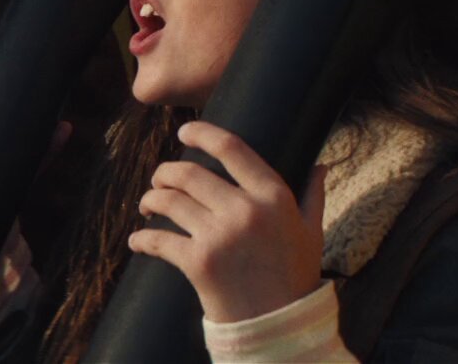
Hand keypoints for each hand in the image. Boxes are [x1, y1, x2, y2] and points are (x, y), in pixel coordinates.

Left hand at [128, 121, 326, 322]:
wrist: (281, 326)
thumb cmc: (295, 277)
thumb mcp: (311, 233)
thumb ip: (313, 196)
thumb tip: (320, 164)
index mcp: (273, 197)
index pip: (232, 148)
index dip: (202, 134)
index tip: (185, 131)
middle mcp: (245, 211)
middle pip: (188, 173)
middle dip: (165, 173)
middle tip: (160, 179)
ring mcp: (219, 236)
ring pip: (168, 201)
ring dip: (150, 200)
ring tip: (148, 205)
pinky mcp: (198, 262)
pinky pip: (157, 239)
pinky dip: (141, 239)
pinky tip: (137, 240)